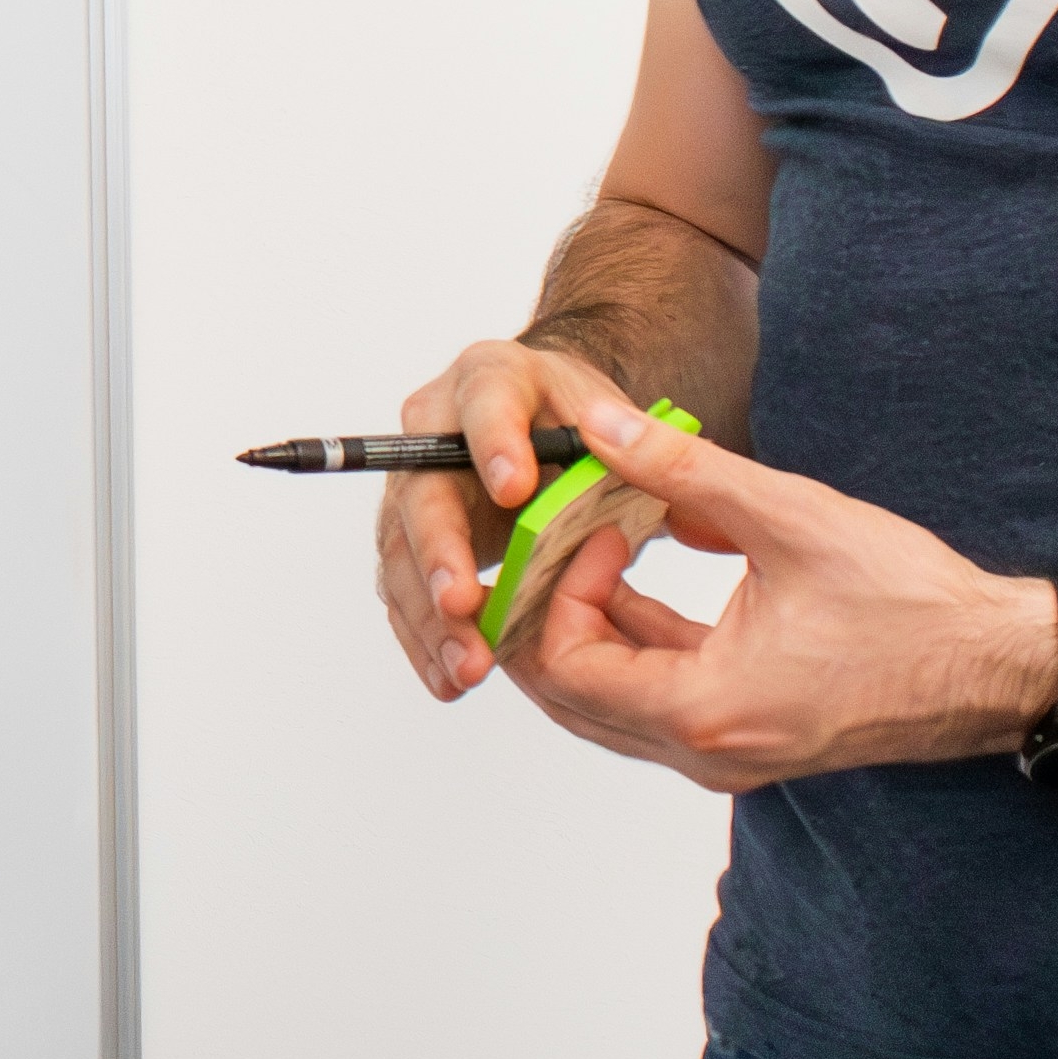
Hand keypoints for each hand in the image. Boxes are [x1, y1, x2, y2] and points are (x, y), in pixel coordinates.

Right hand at [373, 337, 647, 699]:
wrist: (547, 432)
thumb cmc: (581, 426)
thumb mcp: (611, 419)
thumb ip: (627, 442)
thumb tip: (653, 468)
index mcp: (490, 380)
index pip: (486, 404)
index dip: (496, 444)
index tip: (516, 489)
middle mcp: (435, 430)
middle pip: (424, 491)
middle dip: (442, 552)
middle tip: (463, 601)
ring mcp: (414, 488)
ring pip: (404, 553)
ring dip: (431, 614)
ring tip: (466, 663)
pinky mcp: (411, 542)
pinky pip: (405, 593)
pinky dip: (426, 640)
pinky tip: (449, 677)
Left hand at [507, 404, 1052, 790]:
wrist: (997, 666)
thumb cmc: (911, 605)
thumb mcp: (790, 519)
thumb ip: (684, 472)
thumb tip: (606, 428)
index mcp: (705, 711)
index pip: (566, 666)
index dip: (554, 587)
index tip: (584, 523)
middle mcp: (705, 751)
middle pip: (572, 693)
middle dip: (550, 610)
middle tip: (555, 534)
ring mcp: (726, 754)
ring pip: (610, 697)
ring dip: (591, 620)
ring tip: (598, 536)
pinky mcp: (747, 737)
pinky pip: (658, 695)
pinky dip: (637, 634)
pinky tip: (644, 565)